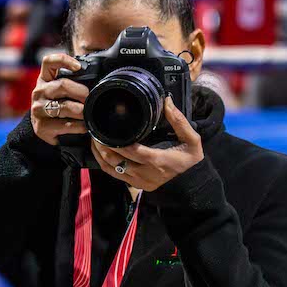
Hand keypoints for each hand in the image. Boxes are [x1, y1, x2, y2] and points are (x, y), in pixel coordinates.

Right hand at [29, 52, 86, 145]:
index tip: (78, 67)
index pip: (48, 62)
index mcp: (45, 79)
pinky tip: (83, 127)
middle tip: (90, 98)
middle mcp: (39, 92)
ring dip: (82, 111)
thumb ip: (75, 81)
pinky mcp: (41, 127)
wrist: (49, 132)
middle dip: (82, 92)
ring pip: (65, 106)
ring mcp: (38, 109)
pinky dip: (79, 126)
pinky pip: (66, 124)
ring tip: (87, 114)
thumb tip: (101, 76)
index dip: (63, 60)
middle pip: (62, 85)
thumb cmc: (61, 107)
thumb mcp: (64, 91)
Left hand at [88, 96, 203, 191]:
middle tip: (95, 131)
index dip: (116, 142)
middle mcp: (145, 173)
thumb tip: (167, 101)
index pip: (131, 151)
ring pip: (111, 169)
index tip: (105, 129)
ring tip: (94, 139)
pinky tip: (100, 152)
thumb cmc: (190, 159)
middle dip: (102, 146)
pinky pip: (114, 175)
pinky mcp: (135, 185)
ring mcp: (138, 181)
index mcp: (157, 160)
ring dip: (100, 155)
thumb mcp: (192, 140)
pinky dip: (104, 163)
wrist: (192, 182)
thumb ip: (179, 121)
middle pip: (116, 160)